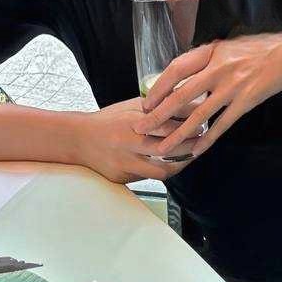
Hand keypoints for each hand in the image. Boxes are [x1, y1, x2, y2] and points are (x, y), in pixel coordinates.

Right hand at [76, 97, 200, 183]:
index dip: (186, 126)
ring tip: (191, 155)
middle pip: (166, 149)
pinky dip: (162, 170)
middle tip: (201, 141)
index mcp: (130, 122)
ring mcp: (124, 164)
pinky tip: (173, 163)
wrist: (80, 140)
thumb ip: (156, 106)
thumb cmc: (109, 120)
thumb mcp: (131, 106)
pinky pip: (148, 177)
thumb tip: (185, 103)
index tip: (202, 124)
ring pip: (160, 170)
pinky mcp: (122, 178)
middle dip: (188, 147)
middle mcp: (127, 144)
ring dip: (179, 164)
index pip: (165, 125)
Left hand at [136, 34, 281, 158]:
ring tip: (163, 147)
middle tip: (141, 128)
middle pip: (181, 95)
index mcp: (211, 52)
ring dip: (179, 133)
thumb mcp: (227, 45)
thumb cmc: (256, 48)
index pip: (176, 69)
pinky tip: (196, 150)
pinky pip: (222, 124)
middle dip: (158, 114)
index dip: (158, 86)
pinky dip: (208, 138)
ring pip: (199, 114)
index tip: (145, 101)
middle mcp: (218, 68)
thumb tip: (183, 71)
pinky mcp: (245, 102)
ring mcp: (232, 86)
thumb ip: (206, 57)